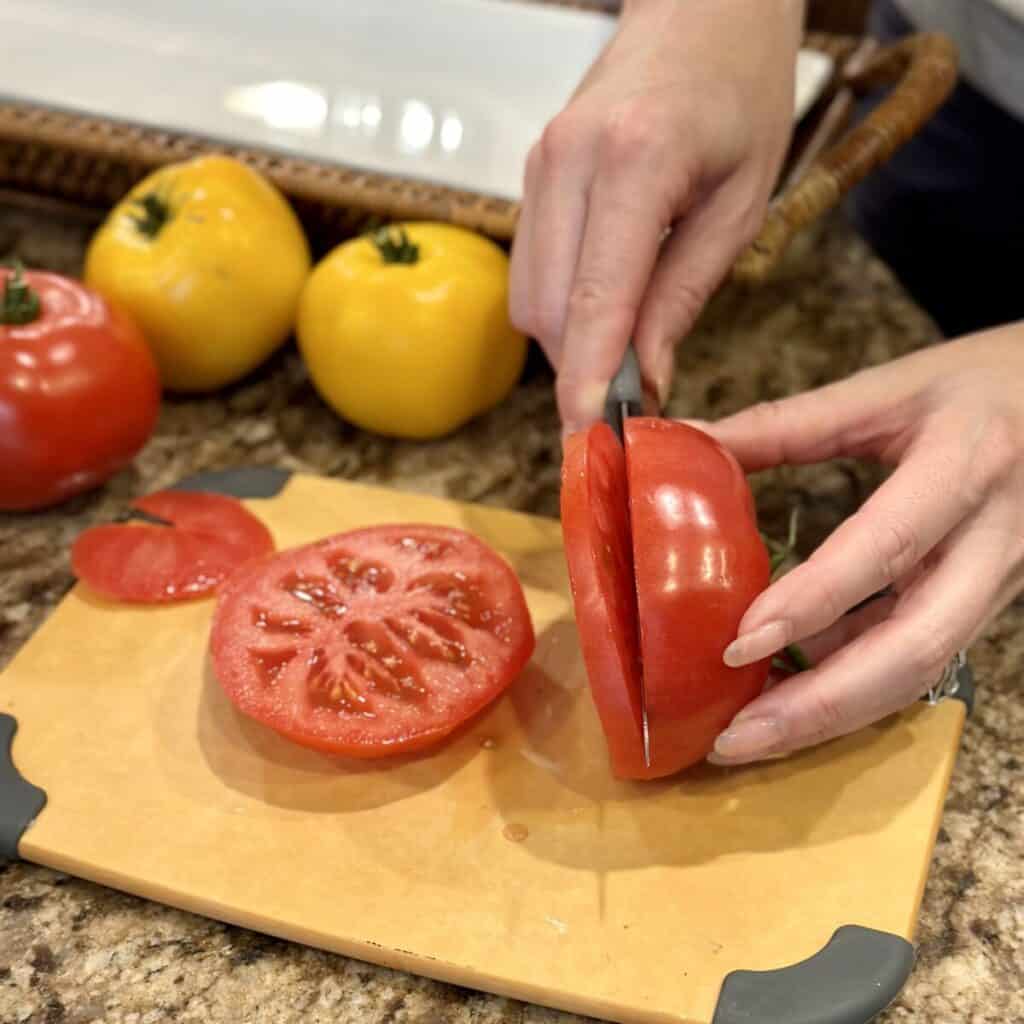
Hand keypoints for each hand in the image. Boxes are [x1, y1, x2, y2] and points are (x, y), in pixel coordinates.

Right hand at [510, 0, 803, 435]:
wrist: (700, 9)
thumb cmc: (739, 94)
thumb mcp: (741, 204)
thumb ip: (684, 294)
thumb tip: (643, 377)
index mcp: (634, 161)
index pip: (594, 294)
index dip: (585, 374)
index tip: (585, 433)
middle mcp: (568, 161)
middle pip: (547, 307)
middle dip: (580, 365)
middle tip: (631, 396)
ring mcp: (540, 165)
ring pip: (529, 294)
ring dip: (569, 338)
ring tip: (625, 345)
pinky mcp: (533, 174)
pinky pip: (530, 267)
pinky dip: (561, 304)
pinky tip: (604, 303)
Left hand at [693, 323, 1023, 764]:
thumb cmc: (988, 382)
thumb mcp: (889, 388)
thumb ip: (787, 423)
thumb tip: (686, 441)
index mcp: (965, 467)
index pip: (885, 546)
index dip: (813, 600)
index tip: (739, 642)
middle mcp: (994, 540)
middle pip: (915, 646)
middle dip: (821, 705)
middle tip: (734, 739)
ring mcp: (999, 581)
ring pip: (922, 668)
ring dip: (835, 713)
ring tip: (750, 737)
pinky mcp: (988, 601)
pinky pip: (923, 656)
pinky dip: (856, 684)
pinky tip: (793, 695)